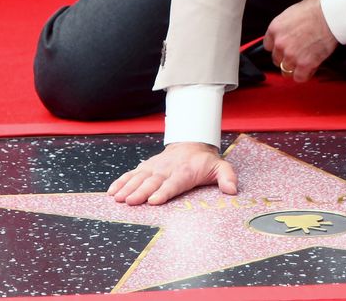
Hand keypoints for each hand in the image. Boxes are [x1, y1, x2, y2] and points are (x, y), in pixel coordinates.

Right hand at [107, 142, 236, 205]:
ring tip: (118, 198)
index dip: (164, 191)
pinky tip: (112, 191)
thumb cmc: (204, 161)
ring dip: (128, 187)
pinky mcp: (146, 167)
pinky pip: (132, 174)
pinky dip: (121, 181)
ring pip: (139, 177)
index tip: (155, 199)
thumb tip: (232, 190)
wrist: (191, 144)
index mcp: (185, 171)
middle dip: (141, 191)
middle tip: (130, 201)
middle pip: (153, 181)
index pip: (174, 182)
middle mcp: (167, 169)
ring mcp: (155, 167)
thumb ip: (227, 177)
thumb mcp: (220, 167)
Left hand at [263, 0, 337, 83]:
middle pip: (277, 59)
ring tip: (304, 61)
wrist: (330, 16)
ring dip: (295, 67)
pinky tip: (309, 68)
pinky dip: (304, 75)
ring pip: (286, 70)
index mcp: (275, 28)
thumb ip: (286, 26)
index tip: (284, 48)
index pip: (268, 46)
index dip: (278, 48)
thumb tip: (287, 32)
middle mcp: (280, 43)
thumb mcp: (292, 13)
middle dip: (286, 57)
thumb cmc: (316, 9)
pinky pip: (299, 77)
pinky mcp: (305, 64)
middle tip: (297, 53)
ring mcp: (291, 55)